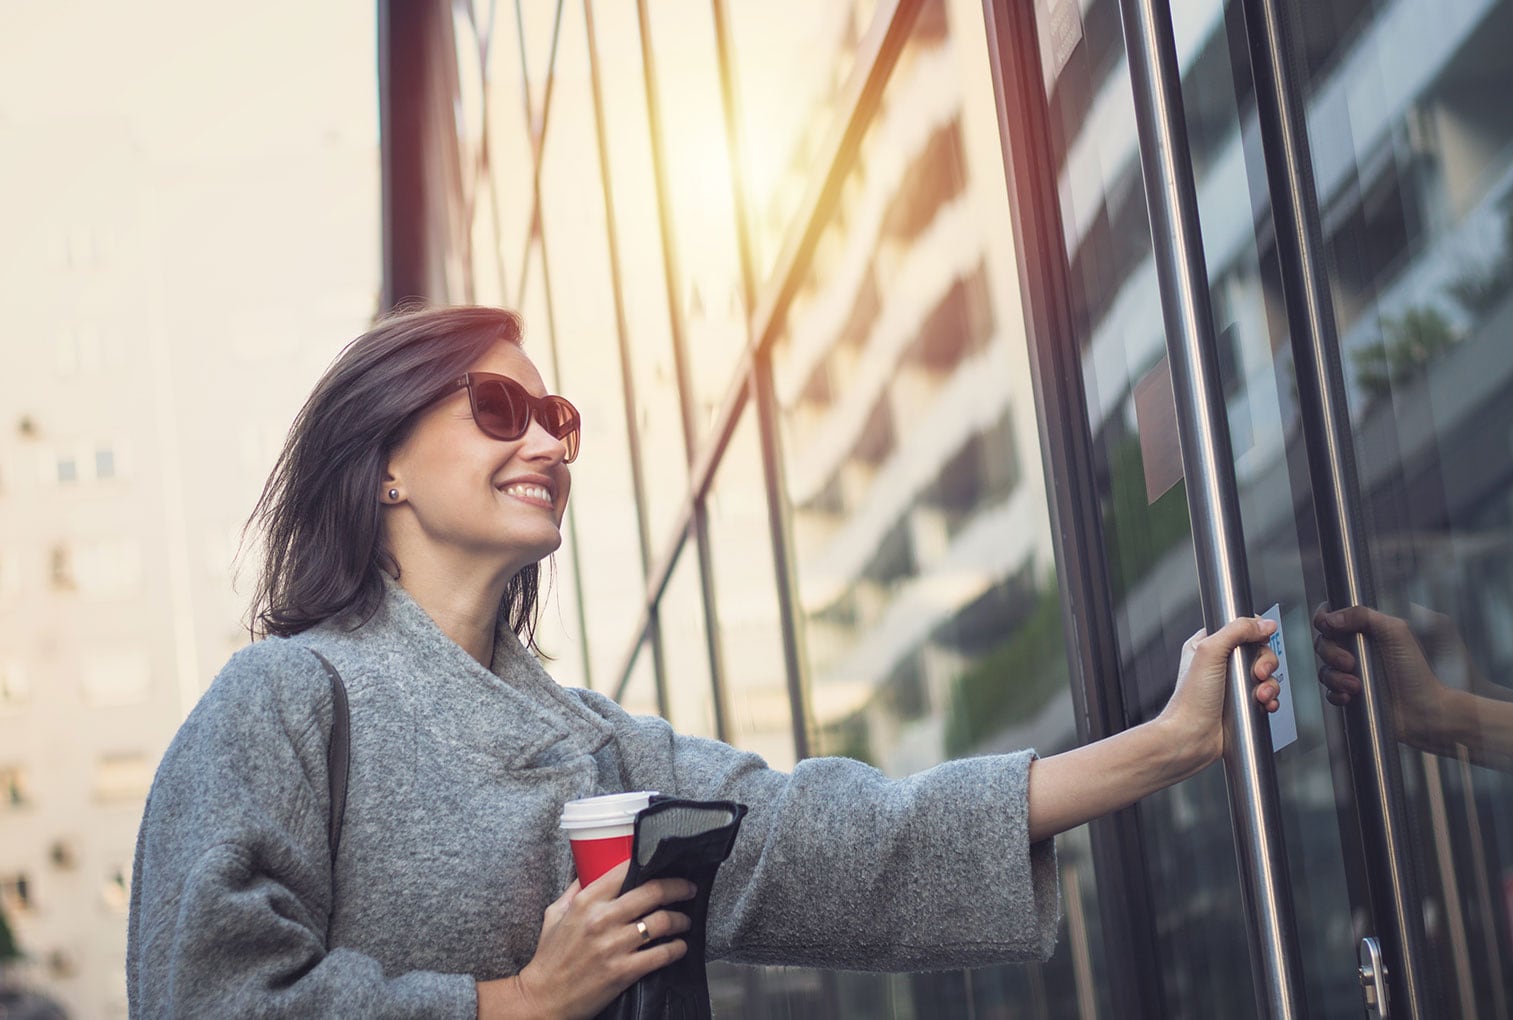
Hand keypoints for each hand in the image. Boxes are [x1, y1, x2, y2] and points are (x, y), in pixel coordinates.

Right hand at [478, 862, 694, 1019]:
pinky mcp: (622, 972)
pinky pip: (661, 955)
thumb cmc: (549, 957)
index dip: (652, 865)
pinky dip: (677, 949)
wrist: (543, 999)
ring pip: (661, 921)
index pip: (626, 871)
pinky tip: (680, 946)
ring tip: (685, 921)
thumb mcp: (555, 914)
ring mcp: (613, 946)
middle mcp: (601, 919)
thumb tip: (590, 869)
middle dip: (678, 887)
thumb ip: (574, 890)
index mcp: (586, 902)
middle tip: (688, 889)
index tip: (665, 866)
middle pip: (653, 892)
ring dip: (681, 920)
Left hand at [1025, 615, 1280, 841]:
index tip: (1260, 642)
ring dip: (1270, 684)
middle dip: (1266, 663)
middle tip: (1259, 673)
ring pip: (1266, 675)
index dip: (1255, 634)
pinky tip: (1264, 705)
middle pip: (1259, 652)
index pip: (1240, 629)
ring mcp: (1233, 686)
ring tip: (1260, 695)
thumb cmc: (1191, 700)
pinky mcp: (1243, 705)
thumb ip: (1237, 631)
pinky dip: (1271, 700)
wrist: (1191, 738)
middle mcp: (1220, 664)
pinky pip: (1267, 696)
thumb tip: (1265, 623)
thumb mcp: (1210, 652)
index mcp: (1207, 646)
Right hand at [1312, 603, 1454, 746]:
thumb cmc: (1416, 672)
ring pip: (1323, 669)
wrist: (1424, 711)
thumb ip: (1363, 615)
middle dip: (1331, 653)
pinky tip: (1351, 696)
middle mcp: (1356, 650)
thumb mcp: (1395, 632)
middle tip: (1350, 662)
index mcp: (1365, 630)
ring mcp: (1351, 673)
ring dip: (1335, 677)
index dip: (1323, 619)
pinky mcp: (1349, 694)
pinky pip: (1328, 691)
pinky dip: (1336, 693)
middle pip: (1322, 642)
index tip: (1327, 626)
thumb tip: (1330, 618)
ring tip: (1356, 685)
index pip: (1332, 615)